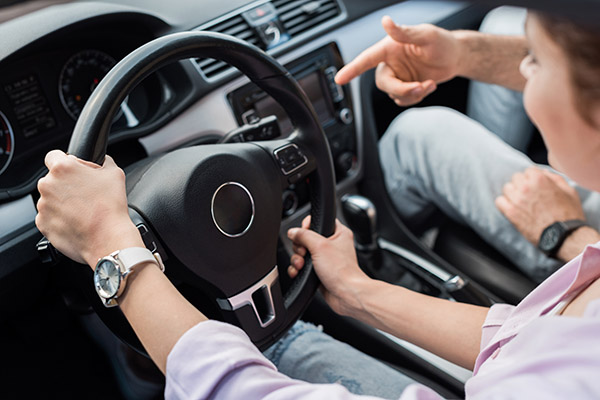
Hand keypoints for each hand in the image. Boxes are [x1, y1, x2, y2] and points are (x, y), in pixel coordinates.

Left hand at [36, 150, 142, 266]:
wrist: (107, 238)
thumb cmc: (111, 207)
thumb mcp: (115, 173)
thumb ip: (103, 162)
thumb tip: (101, 161)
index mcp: (62, 169)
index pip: (53, 155)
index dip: (66, 162)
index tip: (74, 171)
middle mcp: (47, 185)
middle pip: (53, 179)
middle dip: (66, 184)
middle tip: (85, 194)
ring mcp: (43, 206)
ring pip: (51, 199)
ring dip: (63, 202)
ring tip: (83, 210)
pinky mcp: (43, 224)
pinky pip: (49, 217)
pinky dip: (60, 218)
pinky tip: (77, 221)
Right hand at [287, 217, 370, 315]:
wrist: (346, 294)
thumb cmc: (342, 271)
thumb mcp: (320, 246)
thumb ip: (304, 235)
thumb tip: (293, 231)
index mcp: (338, 233)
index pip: (319, 220)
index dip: (308, 226)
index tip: (304, 233)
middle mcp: (332, 245)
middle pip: (306, 238)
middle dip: (300, 246)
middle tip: (304, 252)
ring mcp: (325, 258)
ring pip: (303, 253)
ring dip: (297, 259)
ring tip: (301, 265)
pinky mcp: (319, 270)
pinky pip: (303, 266)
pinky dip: (298, 269)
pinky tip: (298, 272)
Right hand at [335, 16, 461, 105]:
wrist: (455, 58)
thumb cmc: (442, 42)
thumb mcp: (426, 35)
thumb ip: (404, 32)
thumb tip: (386, 22)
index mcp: (390, 48)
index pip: (366, 59)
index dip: (352, 69)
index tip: (339, 79)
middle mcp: (390, 63)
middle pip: (383, 84)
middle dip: (402, 89)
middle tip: (420, 86)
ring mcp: (397, 77)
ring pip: (394, 95)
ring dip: (413, 94)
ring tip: (429, 84)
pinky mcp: (405, 88)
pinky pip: (403, 100)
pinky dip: (416, 97)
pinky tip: (428, 86)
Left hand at [495, 167, 585, 245]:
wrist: (564, 235)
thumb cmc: (569, 214)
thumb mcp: (569, 191)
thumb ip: (555, 178)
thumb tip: (542, 172)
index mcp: (540, 179)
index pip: (528, 171)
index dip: (533, 178)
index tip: (536, 186)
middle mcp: (526, 187)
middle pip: (516, 178)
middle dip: (522, 184)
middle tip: (529, 194)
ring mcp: (516, 200)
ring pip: (507, 188)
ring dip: (513, 193)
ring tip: (521, 201)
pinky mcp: (510, 212)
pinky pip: (499, 201)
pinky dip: (504, 203)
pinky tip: (512, 207)